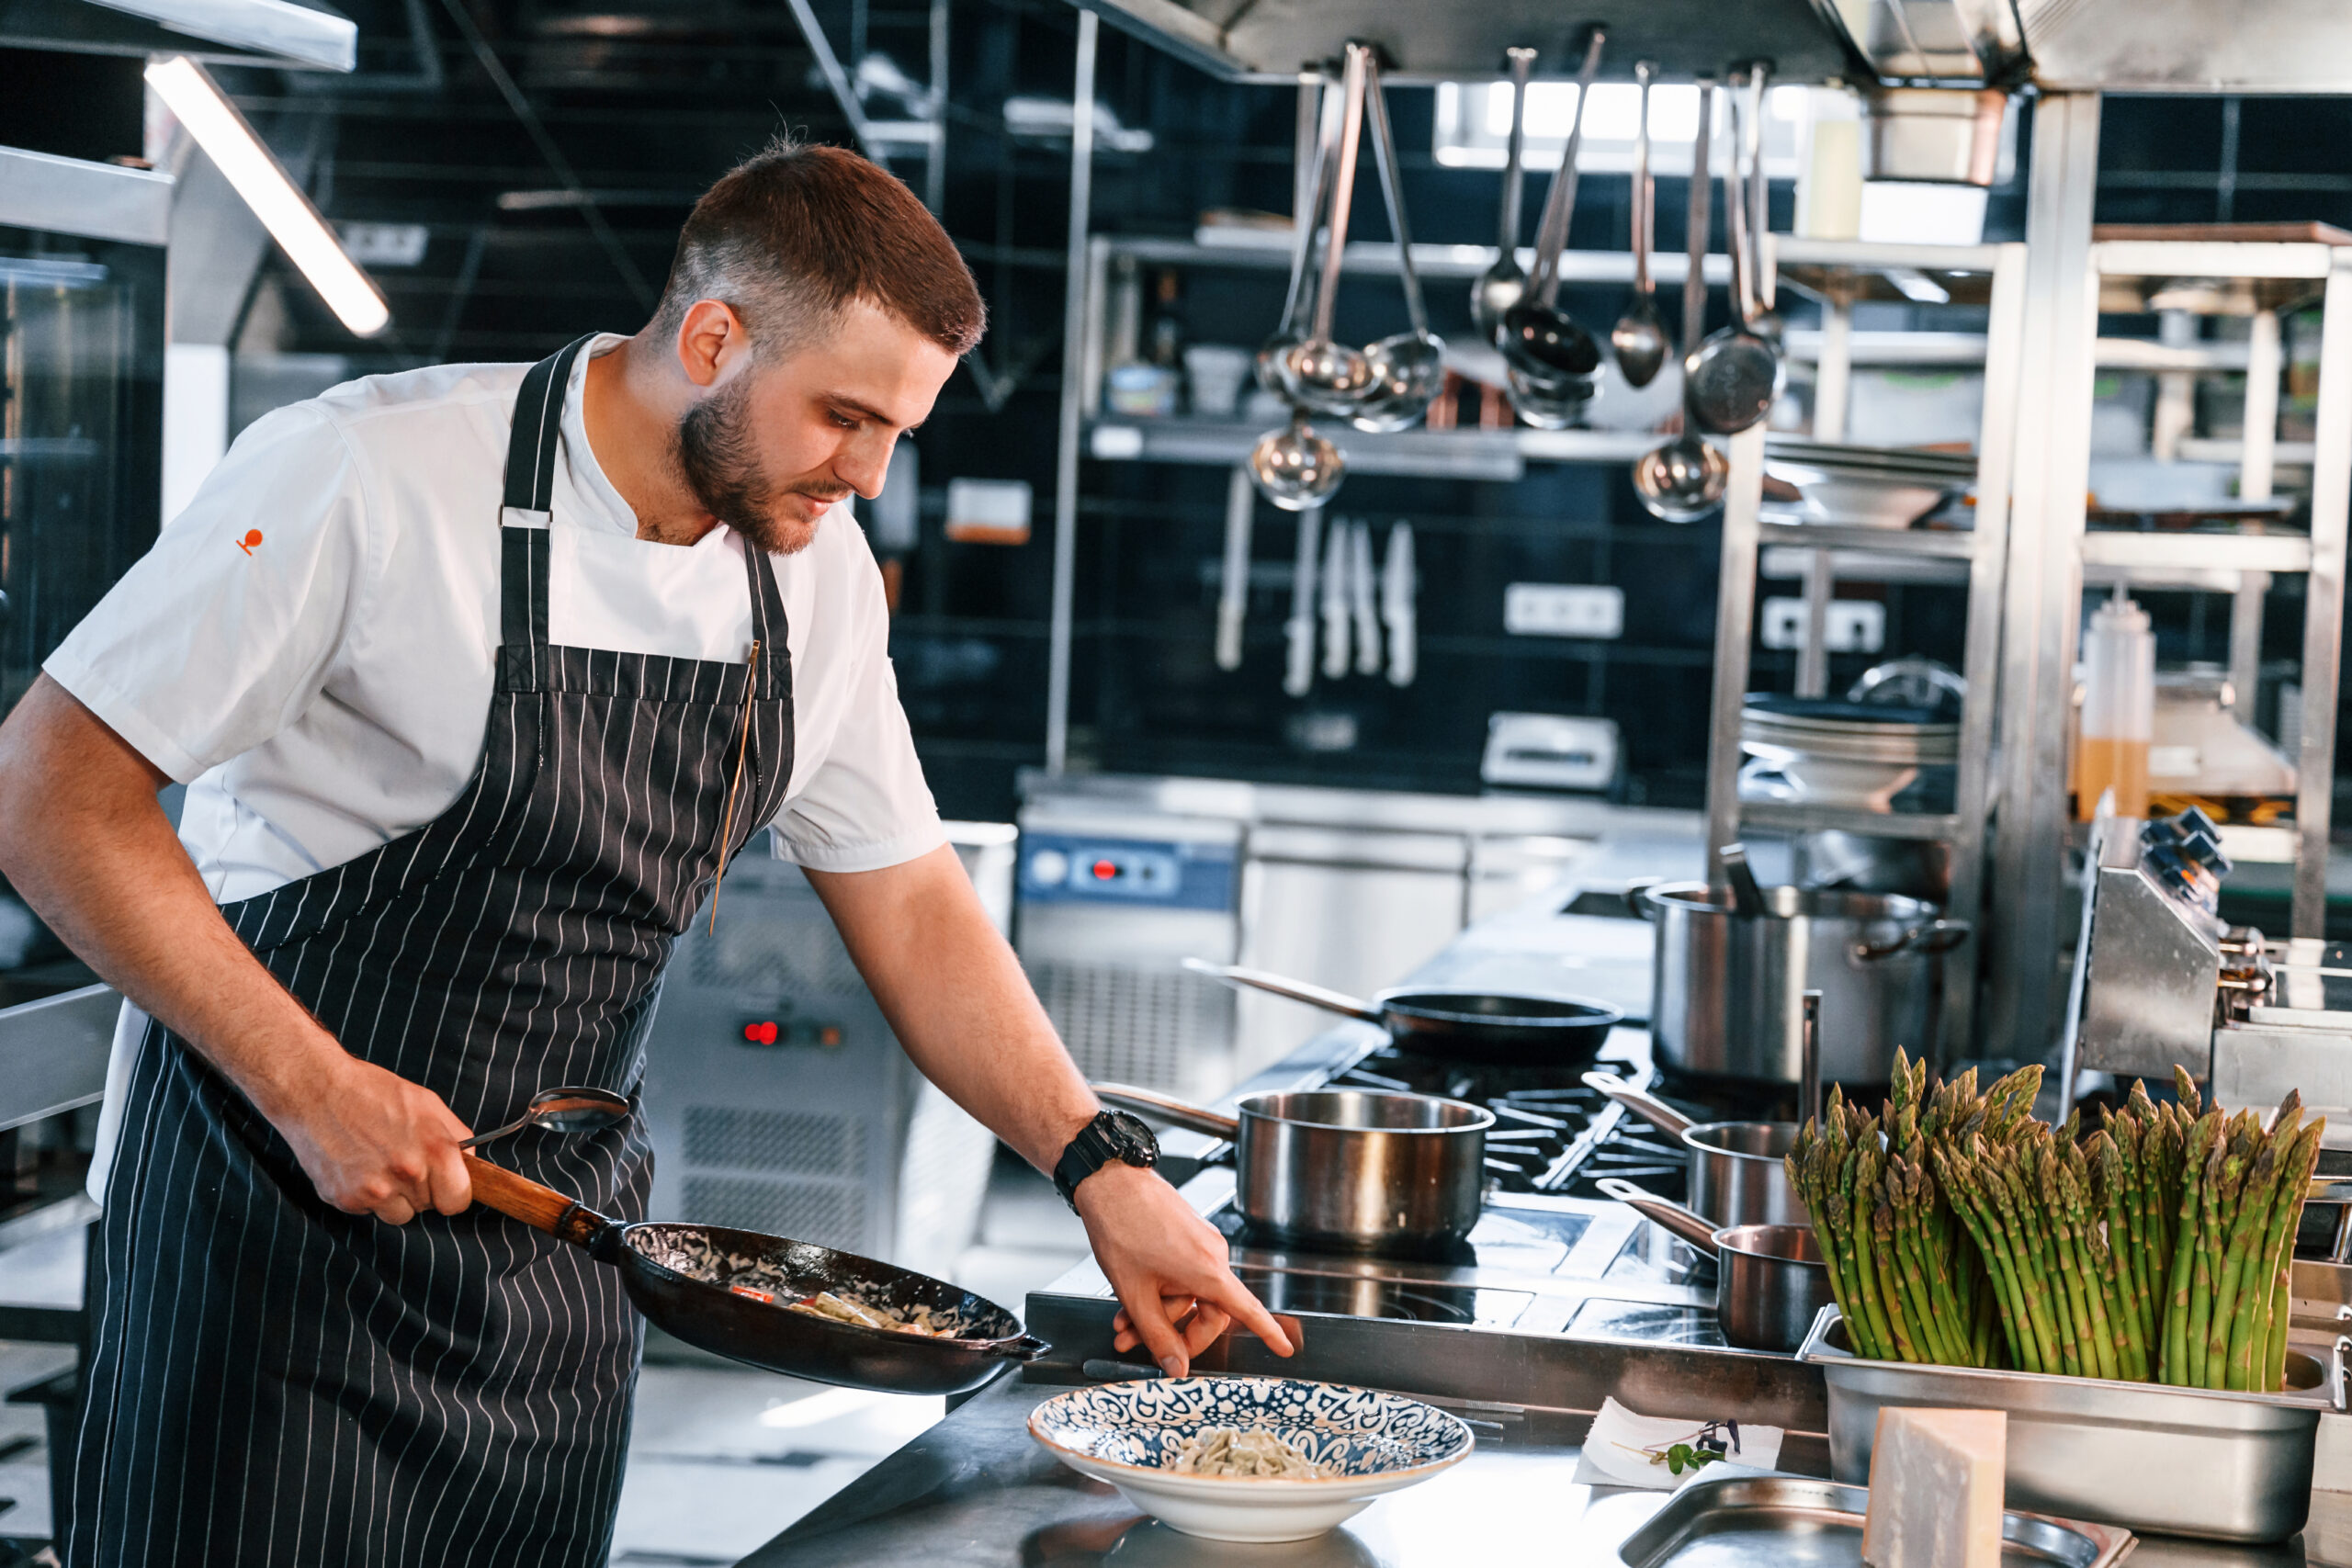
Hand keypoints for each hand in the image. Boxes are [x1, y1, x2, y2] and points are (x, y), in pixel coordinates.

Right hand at [272, 1054, 473, 1223]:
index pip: (458, 1201)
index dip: (452, 1191)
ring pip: (398, 1214)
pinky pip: (367, 1210)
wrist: (315, 1090)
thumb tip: (471, 1165)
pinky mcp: (344, 1200)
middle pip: (427, 1207)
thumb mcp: (428, 1104)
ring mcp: (373, 1191)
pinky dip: (365, 1194)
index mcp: (435, 1151)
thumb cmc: (373, 1092)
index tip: (444, 1182)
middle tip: (402, 1159)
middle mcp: (406, 1174)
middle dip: (421, 1188)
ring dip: (393, 1197)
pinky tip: (357, 1165)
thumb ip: (456, 1137)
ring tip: (378, 1162)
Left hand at [1074, 1162, 1294, 1377]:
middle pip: (1208, 1311)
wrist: (1109, 1181)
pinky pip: (1183, 1275)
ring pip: (1189, 1294)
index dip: (1268, 1332)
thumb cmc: (1122, 1227)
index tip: (1284, 1349)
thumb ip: (1157, 1336)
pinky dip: (1160, 1291)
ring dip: (1159, 1313)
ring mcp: (1201, 1243)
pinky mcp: (1188, 1235)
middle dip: (1175, 1333)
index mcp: (1208, 1270)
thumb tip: (1176, 1368)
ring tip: (1124, 1323)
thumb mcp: (1135, 1293)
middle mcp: (1213, 1255)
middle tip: (1143, 1347)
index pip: (1247, 1310)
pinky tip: (1131, 1299)